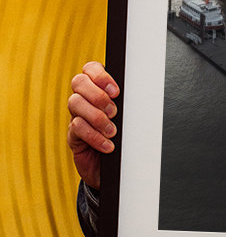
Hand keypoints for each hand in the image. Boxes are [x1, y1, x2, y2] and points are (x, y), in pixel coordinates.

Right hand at [67, 62, 119, 187]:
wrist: (116, 167)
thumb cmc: (125, 137)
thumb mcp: (128, 117)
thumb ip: (129, 103)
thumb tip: (141, 93)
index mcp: (98, 88)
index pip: (90, 68)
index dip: (100, 76)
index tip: (116, 91)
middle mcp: (84, 99)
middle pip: (78, 82)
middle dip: (98, 95)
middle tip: (114, 112)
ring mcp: (76, 115)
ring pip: (75, 103)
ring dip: (97, 117)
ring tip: (112, 131)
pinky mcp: (73, 135)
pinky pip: (77, 127)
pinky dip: (94, 136)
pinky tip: (108, 145)